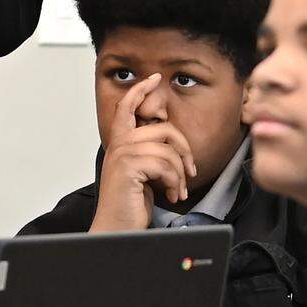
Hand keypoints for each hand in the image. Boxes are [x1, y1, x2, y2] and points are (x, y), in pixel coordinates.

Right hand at [89, 74, 197, 231]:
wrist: (116, 228)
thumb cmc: (129, 205)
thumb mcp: (141, 174)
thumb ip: (149, 154)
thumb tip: (172, 145)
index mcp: (120, 143)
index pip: (127, 107)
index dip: (140, 90)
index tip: (154, 78)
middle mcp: (119, 145)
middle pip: (163, 129)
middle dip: (185, 150)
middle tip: (190, 171)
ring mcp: (122, 154)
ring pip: (168, 150)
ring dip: (180, 174)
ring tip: (178, 190)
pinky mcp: (129, 167)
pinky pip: (165, 165)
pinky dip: (174, 182)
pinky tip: (172, 195)